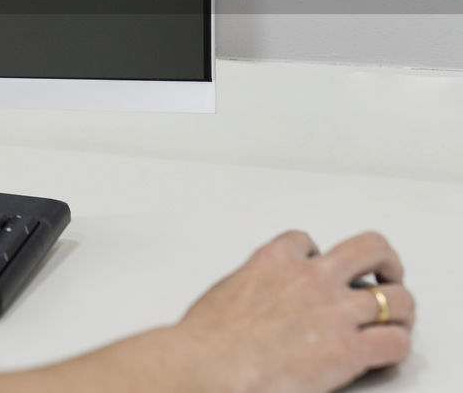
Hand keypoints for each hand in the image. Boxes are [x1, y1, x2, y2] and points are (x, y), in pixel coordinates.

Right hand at [177, 231, 414, 392]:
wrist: (211, 365)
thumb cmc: (205, 340)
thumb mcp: (222, 295)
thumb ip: (248, 291)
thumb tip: (251, 307)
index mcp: (273, 261)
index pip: (304, 241)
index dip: (316, 255)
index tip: (317, 268)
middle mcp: (311, 277)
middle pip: (368, 248)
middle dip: (384, 261)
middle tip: (384, 276)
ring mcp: (335, 311)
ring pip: (397, 297)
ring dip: (401, 309)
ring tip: (398, 321)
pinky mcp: (350, 349)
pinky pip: (396, 342)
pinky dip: (396, 348)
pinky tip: (386, 355)